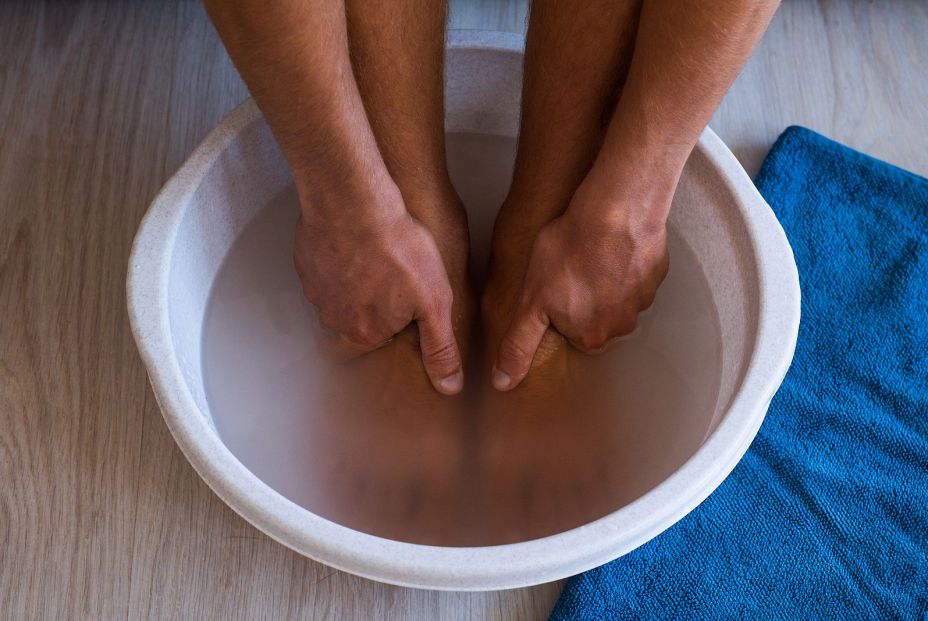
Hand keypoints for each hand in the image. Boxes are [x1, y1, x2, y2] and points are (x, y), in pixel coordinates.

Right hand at [294, 183, 462, 394]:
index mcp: (364, 333)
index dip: (392, 323)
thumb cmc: (398, 250)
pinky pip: (322, 270)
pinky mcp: (306, 262)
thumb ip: (439, 347)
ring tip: (375, 258)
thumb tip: (449, 387)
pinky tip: (354, 244)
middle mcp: (333, 318)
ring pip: (336, 297)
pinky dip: (336, 261)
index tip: (399, 306)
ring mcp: (315, 290)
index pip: (376, 342)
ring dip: (352, 284)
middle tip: (387, 281)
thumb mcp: (434, 303)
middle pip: (352, 322)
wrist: (356, 203)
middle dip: (368, 307)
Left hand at [491, 174, 669, 390]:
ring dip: (606, 279)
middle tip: (571, 268)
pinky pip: (637, 273)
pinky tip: (611, 244)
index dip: (561, 309)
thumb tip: (503, 382)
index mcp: (593, 336)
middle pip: (598, 317)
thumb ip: (519, 344)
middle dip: (586, 297)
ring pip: (619, 295)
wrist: (614, 213)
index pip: (573, 333)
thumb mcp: (531, 302)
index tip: (555, 289)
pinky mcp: (656, 272)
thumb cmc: (570, 253)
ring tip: (589, 253)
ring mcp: (644, 298)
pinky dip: (624, 261)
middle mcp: (623, 324)